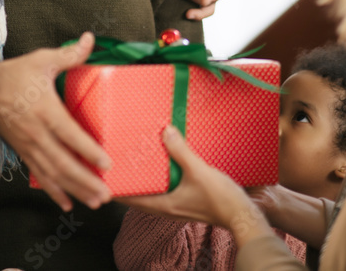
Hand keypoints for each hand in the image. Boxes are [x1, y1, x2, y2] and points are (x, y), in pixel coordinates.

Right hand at [0, 33, 112, 212]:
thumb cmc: (15, 75)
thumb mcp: (43, 60)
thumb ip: (69, 55)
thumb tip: (90, 38)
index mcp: (45, 111)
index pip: (70, 135)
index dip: (88, 150)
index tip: (107, 163)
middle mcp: (37, 134)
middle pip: (64, 163)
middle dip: (86, 181)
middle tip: (106, 194)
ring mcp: (29, 146)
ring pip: (54, 174)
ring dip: (75, 190)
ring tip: (95, 202)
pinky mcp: (24, 153)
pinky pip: (41, 176)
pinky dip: (55, 192)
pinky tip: (68, 204)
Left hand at [120, 126, 270, 248]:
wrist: (241, 214)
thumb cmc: (220, 199)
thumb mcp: (198, 170)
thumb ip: (181, 151)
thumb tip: (165, 131)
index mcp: (164, 205)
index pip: (131, 199)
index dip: (116, 188)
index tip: (104, 175)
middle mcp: (167, 208)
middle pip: (139, 195)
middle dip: (129, 181)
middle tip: (118, 163)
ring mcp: (177, 205)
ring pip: (153, 193)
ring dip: (145, 180)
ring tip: (138, 161)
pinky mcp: (187, 201)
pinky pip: (167, 189)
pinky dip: (161, 178)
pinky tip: (166, 164)